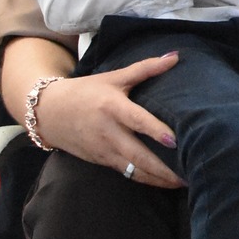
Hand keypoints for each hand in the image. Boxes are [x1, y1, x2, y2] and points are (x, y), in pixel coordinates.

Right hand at [34, 55, 183, 187]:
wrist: (49, 113)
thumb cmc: (85, 92)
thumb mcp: (113, 78)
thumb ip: (145, 68)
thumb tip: (175, 56)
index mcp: (112, 108)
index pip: (136, 120)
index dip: (155, 131)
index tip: (174, 141)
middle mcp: (108, 132)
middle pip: (138, 155)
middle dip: (163, 168)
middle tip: (189, 173)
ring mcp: (105, 150)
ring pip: (134, 170)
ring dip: (159, 179)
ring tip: (184, 182)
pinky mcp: (103, 162)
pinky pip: (128, 173)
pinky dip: (147, 179)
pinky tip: (165, 182)